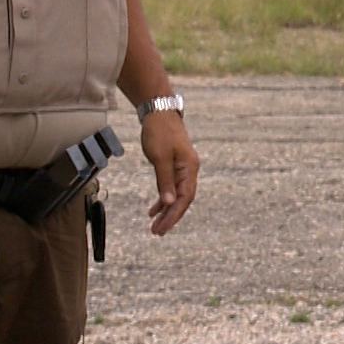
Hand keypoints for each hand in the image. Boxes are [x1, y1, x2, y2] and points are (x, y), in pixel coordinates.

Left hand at [139, 111, 198, 235]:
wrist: (159, 112)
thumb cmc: (160, 132)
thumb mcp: (160, 157)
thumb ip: (164, 181)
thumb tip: (168, 203)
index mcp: (189, 168)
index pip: (184, 198)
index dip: (173, 215)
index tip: (161, 228)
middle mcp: (189, 170)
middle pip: (182, 199)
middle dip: (170, 217)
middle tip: (157, 232)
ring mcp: (182, 168)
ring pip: (176, 195)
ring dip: (166, 211)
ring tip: (155, 226)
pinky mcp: (174, 166)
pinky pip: (171, 187)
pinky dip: (163, 199)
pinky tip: (154, 209)